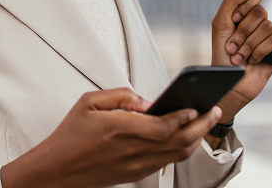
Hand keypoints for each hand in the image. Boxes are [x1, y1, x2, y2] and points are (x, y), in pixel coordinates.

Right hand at [0, 88, 222, 187]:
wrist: (58, 170)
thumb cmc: (70, 134)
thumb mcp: (87, 102)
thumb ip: (120, 95)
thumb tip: (146, 101)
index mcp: (120, 129)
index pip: (163, 126)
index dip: (185, 117)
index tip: (197, 106)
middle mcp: (132, 150)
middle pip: (179, 141)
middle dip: (201, 126)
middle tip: (213, 111)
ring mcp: (136, 165)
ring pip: (177, 154)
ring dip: (196, 139)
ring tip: (205, 122)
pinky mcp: (136, 174)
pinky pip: (166, 162)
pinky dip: (181, 149)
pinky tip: (185, 137)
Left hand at [211, 0, 271, 119]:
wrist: (230, 81)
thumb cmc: (222, 54)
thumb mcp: (220, 23)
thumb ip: (232, 0)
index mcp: (242, 12)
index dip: (243, 7)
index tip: (233, 20)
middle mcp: (256, 21)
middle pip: (260, 11)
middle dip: (243, 31)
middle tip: (233, 45)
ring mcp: (268, 34)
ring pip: (267, 26)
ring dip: (249, 44)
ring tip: (240, 56)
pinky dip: (261, 51)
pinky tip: (253, 60)